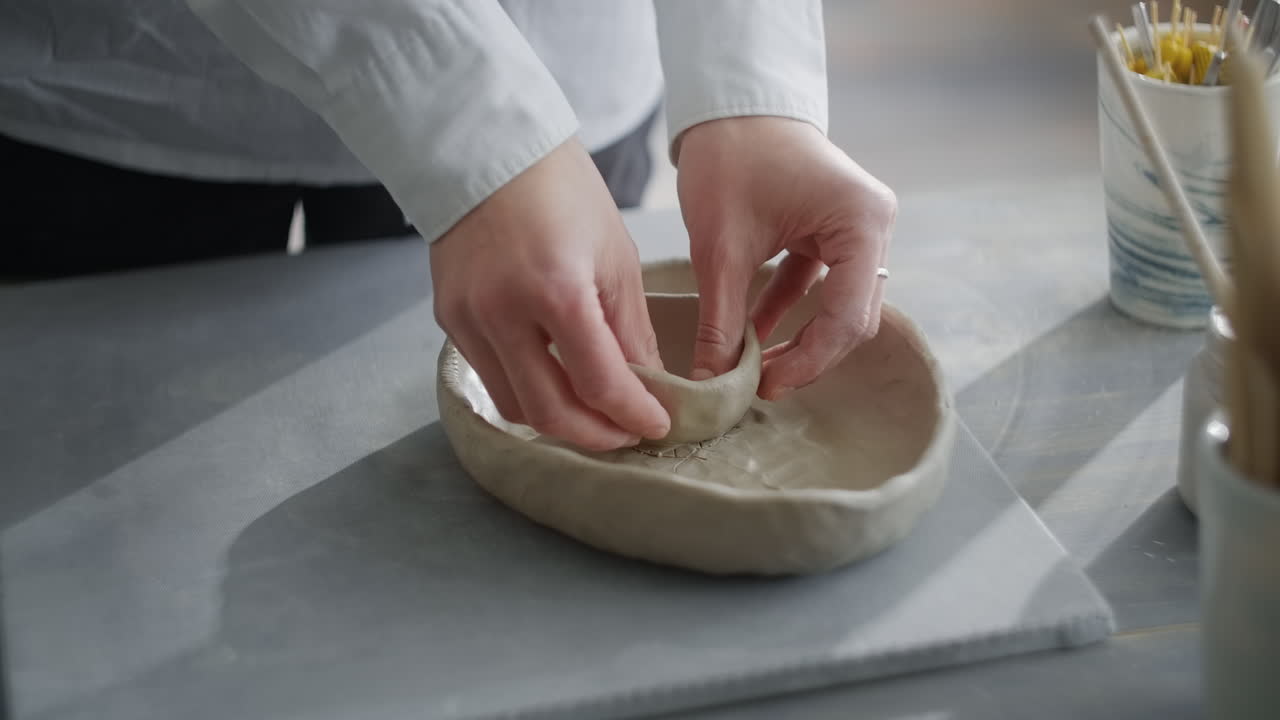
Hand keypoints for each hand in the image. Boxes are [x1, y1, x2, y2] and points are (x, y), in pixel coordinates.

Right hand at [430, 139, 670, 450]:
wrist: (487, 148)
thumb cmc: (562, 192)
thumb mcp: (615, 257)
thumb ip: (630, 330)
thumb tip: (648, 388)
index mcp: (557, 292)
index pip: (600, 384)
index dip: (633, 416)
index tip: (658, 426)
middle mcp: (504, 313)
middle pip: (550, 413)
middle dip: (595, 436)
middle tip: (626, 435)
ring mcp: (468, 319)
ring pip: (514, 406)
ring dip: (558, 421)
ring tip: (593, 414)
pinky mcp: (448, 318)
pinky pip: (490, 376)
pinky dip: (526, 390)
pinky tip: (554, 382)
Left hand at [676, 117, 896, 400]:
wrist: (729, 104)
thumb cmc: (730, 158)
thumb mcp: (720, 248)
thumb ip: (719, 321)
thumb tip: (709, 385)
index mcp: (862, 223)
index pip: (848, 317)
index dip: (808, 361)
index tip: (764, 387)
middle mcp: (874, 225)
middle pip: (853, 317)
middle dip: (808, 355)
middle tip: (760, 385)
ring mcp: (858, 227)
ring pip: (840, 305)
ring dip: (800, 336)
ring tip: (754, 369)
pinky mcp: (835, 229)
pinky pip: (820, 283)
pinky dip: (789, 308)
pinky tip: (753, 334)